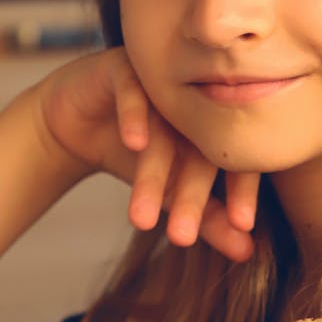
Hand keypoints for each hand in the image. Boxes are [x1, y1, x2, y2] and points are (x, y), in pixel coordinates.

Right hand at [35, 48, 258, 261]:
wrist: (75, 123)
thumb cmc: (133, 155)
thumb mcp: (169, 191)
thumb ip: (208, 219)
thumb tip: (247, 253)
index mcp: (215, 126)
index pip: (236, 158)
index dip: (242, 192)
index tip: (243, 227)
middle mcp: (195, 101)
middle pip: (199, 150)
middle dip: (191, 197)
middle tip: (181, 237)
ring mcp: (162, 82)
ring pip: (164, 130)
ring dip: (153, 173)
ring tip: (142, 218)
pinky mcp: (126, 68)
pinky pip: (134, 90)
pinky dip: (135, 116)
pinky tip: (134, 144)